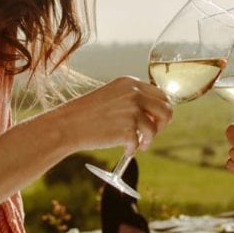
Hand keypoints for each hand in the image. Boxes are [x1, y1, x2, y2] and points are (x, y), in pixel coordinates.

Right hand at [53, 76, 172, 154]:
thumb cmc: (87, 113)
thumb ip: (134, 100)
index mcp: (130, 83)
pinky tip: (124, 149)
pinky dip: (133, 149)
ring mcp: (131, 110)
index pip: (161, 95)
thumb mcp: (112, 97)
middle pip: (166, 110)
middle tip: (149, 134)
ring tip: (135, 145)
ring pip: (154, 129)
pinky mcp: (127, 128)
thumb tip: (157, 114)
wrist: (67, 125)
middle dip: (161, 125)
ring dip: (147, 140)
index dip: (161, 110)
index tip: (155, 121)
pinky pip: (139, 143)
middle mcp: (134, 93)